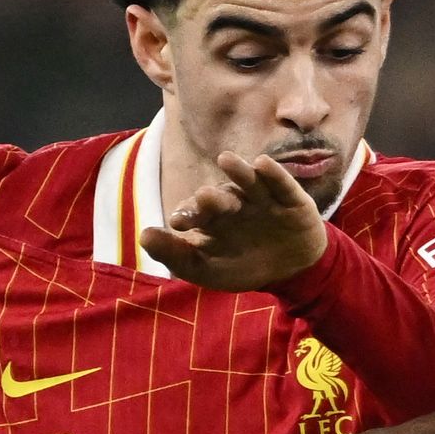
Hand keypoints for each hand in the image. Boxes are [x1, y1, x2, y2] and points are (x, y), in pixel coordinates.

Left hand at [140, 148, 329, 289]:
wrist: (292, 273)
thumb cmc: (245, 267)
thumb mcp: (207, 270)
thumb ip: (176, 255)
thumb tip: (142, 235)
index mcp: (213, 219)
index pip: (197, 212)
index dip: (189, 213)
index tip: (179, 221)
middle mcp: (236, 204)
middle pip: (222, 197)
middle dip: (213, 198)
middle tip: (205, 198)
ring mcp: (263, 199)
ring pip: (249, 183)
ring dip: (239, 172)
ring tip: (226, 160)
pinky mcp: (291, 200)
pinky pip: (281, 185)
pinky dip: (274, 174)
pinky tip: (263, 163)